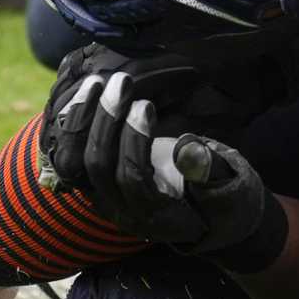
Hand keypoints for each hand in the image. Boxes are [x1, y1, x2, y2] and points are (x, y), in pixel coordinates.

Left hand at [40, 66, 274, 255]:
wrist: (204, 211)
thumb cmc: (222, 194)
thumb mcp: (229, 186)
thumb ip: (210, 170)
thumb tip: (186, 149)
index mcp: (157, 215)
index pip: (133, 179)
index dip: (134, 141)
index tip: (145, 105)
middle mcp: (122, 210)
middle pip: (98, 168)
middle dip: (106, 121)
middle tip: (121, 83)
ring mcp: (103, 196)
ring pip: (74, 163)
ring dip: (82, 121)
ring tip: (98, 83)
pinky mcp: (94, 182)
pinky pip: (69, 156)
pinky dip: (73, 125)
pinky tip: (85, 95)